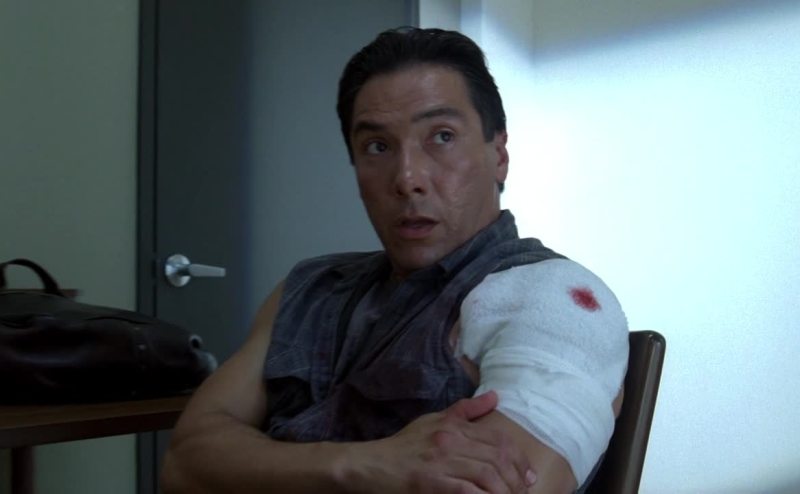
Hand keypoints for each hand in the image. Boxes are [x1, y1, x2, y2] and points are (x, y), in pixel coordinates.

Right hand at [350, 391, 535, 493]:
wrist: (370, 465)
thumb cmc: (404, 446)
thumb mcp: (433, 420)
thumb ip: (465, 410)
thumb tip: (494, 396)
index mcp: (453, 426)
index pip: (498, 440)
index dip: (519, 459)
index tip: (528, 474)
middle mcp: (450, 441)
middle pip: (497, 458)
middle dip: (517, 478)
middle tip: (524, 491)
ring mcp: (440, 462)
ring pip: (487, 475)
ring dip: (504, 490)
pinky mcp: (430, 484)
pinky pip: (467, 491)